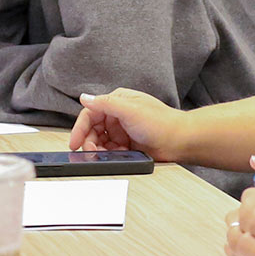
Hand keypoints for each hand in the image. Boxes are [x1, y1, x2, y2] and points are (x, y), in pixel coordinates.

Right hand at [68, 88, 184, 161]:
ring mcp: (122, 130)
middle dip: (90, 141)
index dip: (80, 127)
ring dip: (100, 150)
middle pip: (93, 129)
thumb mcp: (130, 110)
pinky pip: (111, 151)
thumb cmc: (160, 122)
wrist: (180, 141)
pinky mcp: (127, 145)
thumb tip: (84, 97)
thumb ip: (105, 104)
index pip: (90, 112)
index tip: (74, 142)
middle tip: (90, 153)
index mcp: (117, 101)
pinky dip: (111, 156)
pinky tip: (118, 157)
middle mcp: (118, 114)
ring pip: (101, 142)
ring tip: (105, 156)